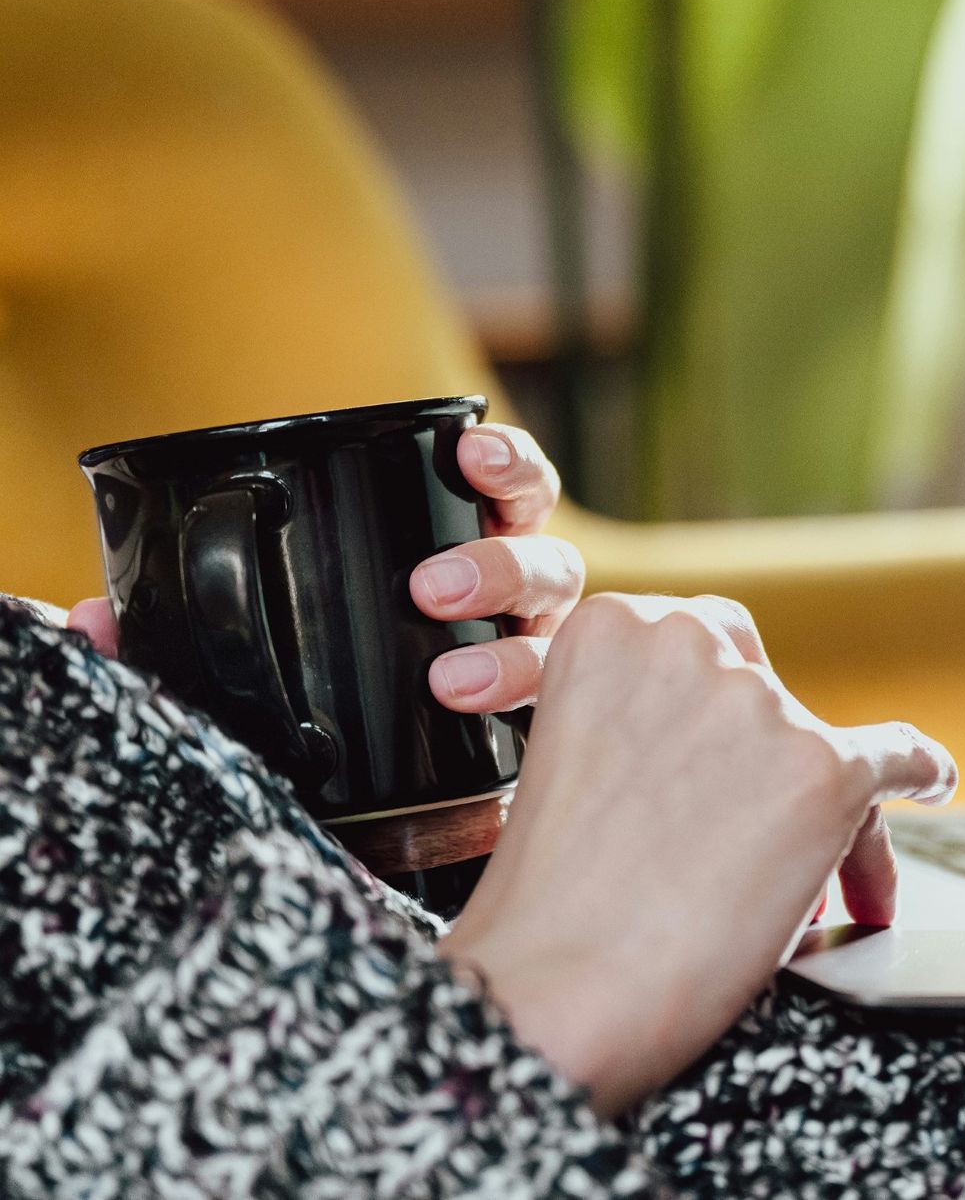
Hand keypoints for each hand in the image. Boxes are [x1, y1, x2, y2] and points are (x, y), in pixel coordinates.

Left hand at [67, 422, 581, 711]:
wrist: (367, 821)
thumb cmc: (323, 709)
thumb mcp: (253, 660)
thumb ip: (178, 637)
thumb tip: (88, 620)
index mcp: (467, 554)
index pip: (510, 490)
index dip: (503, 466)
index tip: (468, 454)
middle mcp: (519, 608)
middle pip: (545, 563)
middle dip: (495, 565)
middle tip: (428, 591)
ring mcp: (537, 671)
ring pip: (560, 643)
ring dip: (511, 655)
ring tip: (450, 684)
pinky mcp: (543, 740)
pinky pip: (566, 725)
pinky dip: (546, 725)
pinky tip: (512, 745)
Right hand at [437, 593, 957, 1115]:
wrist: (554, 990)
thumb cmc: (550, 902)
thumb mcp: (570, 754)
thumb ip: (642, 714)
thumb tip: (736, 735)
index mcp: (613, 627)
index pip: (704, 647)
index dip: (717, 718)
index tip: (716, 766)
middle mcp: (692, 644)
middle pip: (767, 692)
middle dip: (766, 754)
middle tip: (752, 827)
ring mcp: (763, 707)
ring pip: (821, 746)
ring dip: (814, 812)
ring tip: (783, 889)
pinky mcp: (825, 770)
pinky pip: (901, 757)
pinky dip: (922, 772)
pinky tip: (932, 782)